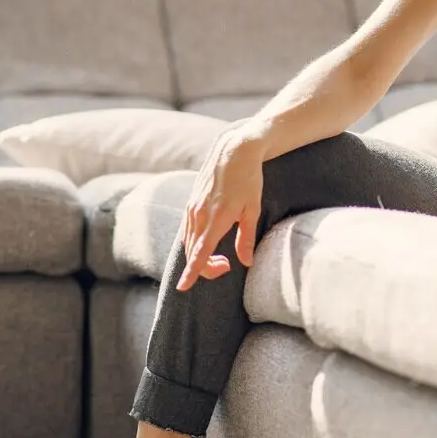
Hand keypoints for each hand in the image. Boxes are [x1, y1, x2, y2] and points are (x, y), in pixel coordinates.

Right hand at [176, 128, 266, 291]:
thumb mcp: (253, 210)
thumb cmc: (248, 180)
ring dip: (199, 255)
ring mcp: (192, 208)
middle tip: (227, 266)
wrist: (234, 150)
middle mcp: (199, 214)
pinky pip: (187, 229)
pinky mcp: (190, 202)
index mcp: (217, 218)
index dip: (192, 272)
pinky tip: (206, 242)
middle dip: (205, 267)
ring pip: (188, 242)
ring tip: (221, 258)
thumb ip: (246, 238)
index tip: (183, 287)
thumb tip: (246, 263)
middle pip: (193, 252)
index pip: (201, 252)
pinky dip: (193, 242)